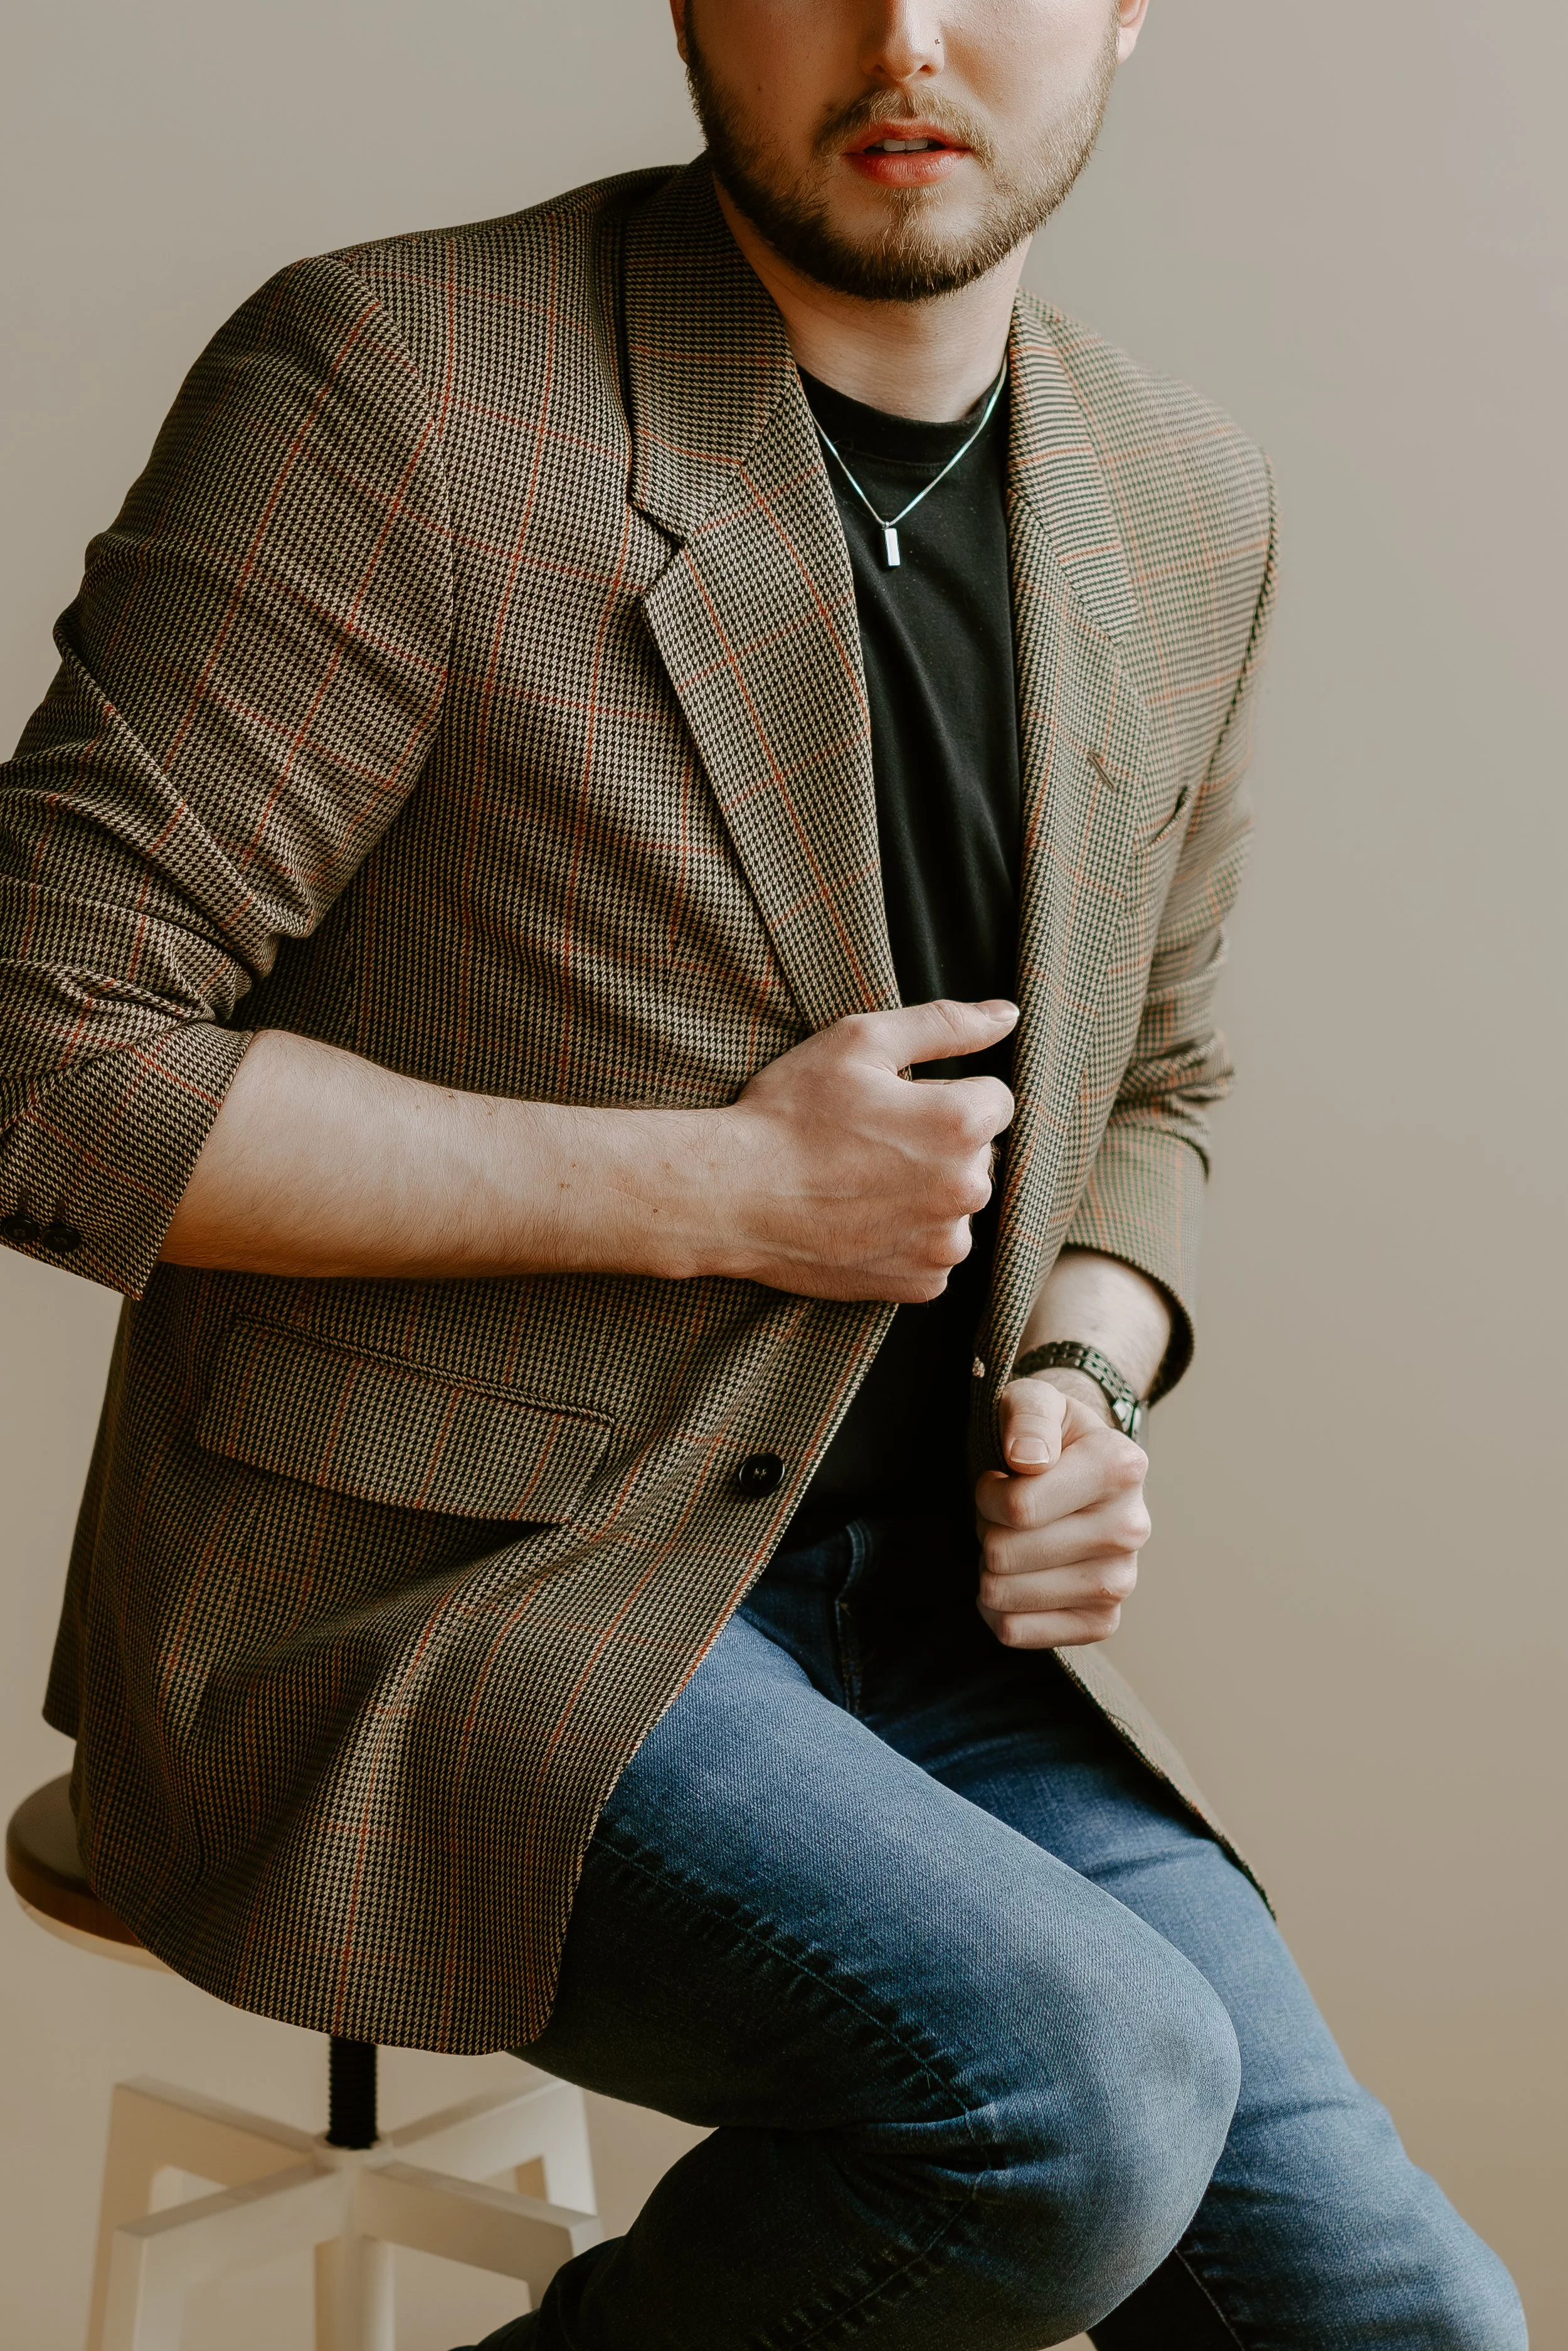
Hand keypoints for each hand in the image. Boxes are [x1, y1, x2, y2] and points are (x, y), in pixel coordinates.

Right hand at [715, 999, 1016, 1300]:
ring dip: (926, 1193)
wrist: (731, 1195)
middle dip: (938, 1144)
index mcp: (960, 1125)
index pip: (994, 1099)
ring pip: (956, 1204)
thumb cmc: (790, 1113)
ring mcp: (944, 1244)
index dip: (943, 1094)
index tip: (894, 1104)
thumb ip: (946, 1024)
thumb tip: (1008, 1016)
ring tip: (860, 1183)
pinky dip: (907, 1238)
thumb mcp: (860, 1041)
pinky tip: (860, 1220)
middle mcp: (966, 1190)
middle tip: (868, 1143)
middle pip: (977, 1154)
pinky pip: (933, 1251)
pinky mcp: (920, 1283)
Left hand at [974, 1376, 1150, 1647]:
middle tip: (1004, 1515)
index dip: (987, 1495)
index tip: (999, 1479)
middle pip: (1005, 1554)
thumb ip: (1027, 1415)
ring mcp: (1121, 1580)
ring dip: (989, 1569)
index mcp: (1121, 1467)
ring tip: (1013, 1541)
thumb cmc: (1047, 1435)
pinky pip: (1016, 1632)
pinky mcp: (1102, 1620)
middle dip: (986, 1530)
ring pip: (1005, 1596)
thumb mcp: (1033, 1400)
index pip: (1018, 1507)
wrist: (1079, 1471)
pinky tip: (1012, 1580)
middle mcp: (1131, 1528)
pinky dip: (997, 1610)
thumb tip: (1027, 1460)